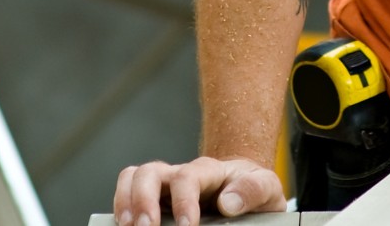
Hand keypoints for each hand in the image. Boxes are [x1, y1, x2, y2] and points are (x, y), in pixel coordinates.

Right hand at [114, 156, 284, 225]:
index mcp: (209, 170)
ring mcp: (165, 186)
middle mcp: (180, 174)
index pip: (188, 177)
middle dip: (143, 199)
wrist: (246, 188)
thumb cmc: (253, 189)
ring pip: (133, 177)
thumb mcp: (267, 187)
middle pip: (150, 172)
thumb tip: (229, 203)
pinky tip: (124, 224)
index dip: (184, 201)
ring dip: (125, 201)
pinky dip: (122, 206)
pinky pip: (129, 194)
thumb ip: (253, 190)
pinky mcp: (155, 200)